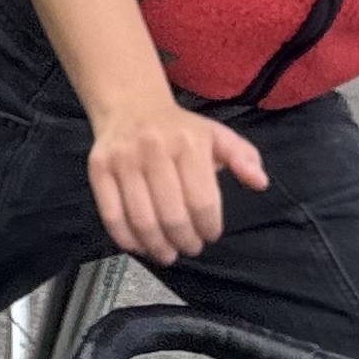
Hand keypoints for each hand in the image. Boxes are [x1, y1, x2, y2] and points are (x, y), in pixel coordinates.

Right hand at [86, 97, 270, 265]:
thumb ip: (243, 157)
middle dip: (185, 241)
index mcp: (189, 143)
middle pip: (172, 216)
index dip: (208, 227)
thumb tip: (260, 182)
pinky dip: (126, 239)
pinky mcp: (99, 169)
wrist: (131, 105)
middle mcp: (154, 149)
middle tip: (190, 248)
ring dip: (157, 247)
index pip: (202, 201)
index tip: (210, 235)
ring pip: (142, 220)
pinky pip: (111, 215)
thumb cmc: (180, 129)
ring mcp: (123, 160)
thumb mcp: (217, 135)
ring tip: (168, 253)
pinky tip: (140, 245)